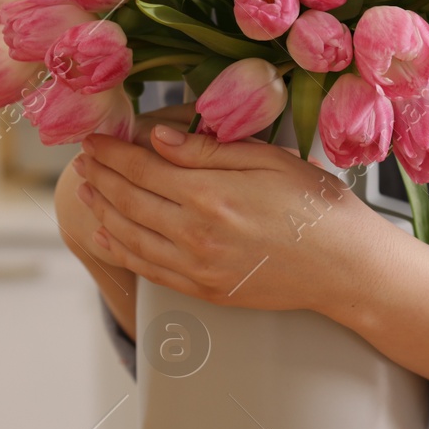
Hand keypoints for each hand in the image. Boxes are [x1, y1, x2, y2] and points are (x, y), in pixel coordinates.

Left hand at [71, 115, 398, 316]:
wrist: (346, 267)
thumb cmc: (317, 207)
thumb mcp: (271, 160)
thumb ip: (210, 150)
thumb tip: (159, 139)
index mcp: (212, 193)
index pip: (142, 166)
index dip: (111, 151)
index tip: (93, 138)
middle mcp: (196, 232)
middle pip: (129, 199)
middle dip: (99, 176)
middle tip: (82, 160)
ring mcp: (198, 266)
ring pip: (130, 235)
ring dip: (102, 209)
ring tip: (87, 189)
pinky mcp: (204, 290)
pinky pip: (148, 268)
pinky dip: (120, 248)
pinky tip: (107, 232)